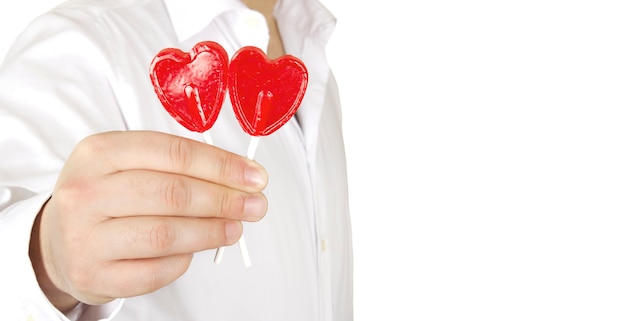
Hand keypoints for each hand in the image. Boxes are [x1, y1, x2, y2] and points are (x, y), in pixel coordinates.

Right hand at [28, 131, 267, 311]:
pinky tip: (195, 251)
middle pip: (172, 193)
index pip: (173, 153)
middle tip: (255, 205)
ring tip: (235, 228)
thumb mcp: (130, 165)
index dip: (221, 165)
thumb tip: (243, 179)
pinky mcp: (93, 275)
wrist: (58, 241)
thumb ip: (180, 166)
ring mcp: (84, 237)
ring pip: (165, 234)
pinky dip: (184, 261)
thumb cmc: (107, 197)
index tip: (254, 177)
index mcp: (99, 152)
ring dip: (211, 231)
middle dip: (223, 199)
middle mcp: (85, 192)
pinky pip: (154, 272)